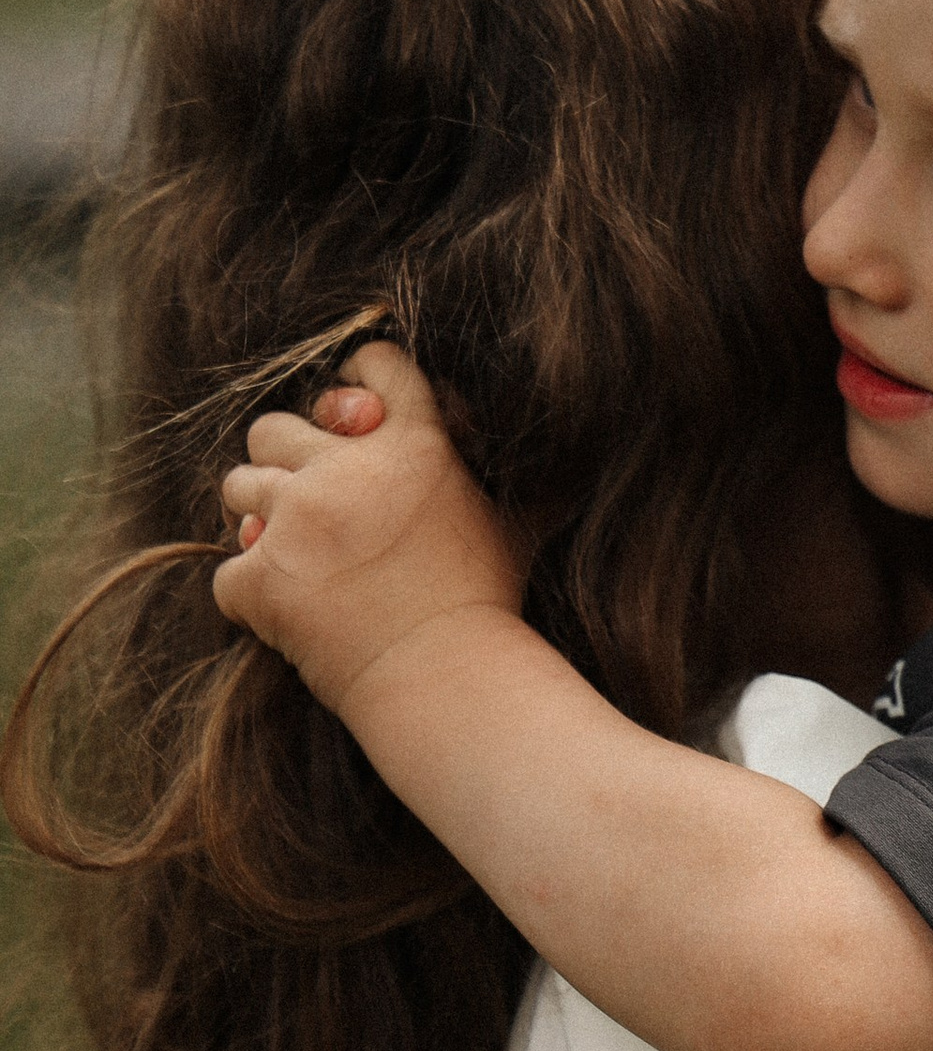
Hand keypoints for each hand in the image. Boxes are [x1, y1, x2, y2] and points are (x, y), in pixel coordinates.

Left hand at [213, 341, 527, 720]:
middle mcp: (347, 469)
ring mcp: (297, 520)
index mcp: (415, 445)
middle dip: (284, 466)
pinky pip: (229, 570)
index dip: (356, 384)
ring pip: (237, 487)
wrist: (449, 684)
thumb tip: (586, 434)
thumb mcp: (514, 525)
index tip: (352, 418)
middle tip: (312, 513)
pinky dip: (252, 596)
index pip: (375, 365)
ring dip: (260, 523)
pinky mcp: (260, 576)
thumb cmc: (488, 609)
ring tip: (296, 561)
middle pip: (273, 428)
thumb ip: (524, 474)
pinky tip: (290, 619)